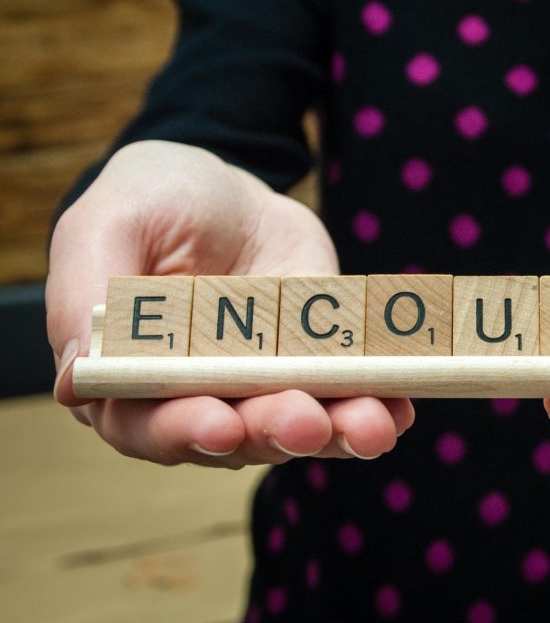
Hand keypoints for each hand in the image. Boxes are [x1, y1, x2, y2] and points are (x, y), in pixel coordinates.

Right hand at [47, 140, 412, 467]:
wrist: (227, 186)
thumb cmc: (153, 202)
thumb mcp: (108, 223)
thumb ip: (85, 292)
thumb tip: (76, 377)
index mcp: (132, 378)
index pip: (147, 425)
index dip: (182, 432)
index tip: (220, 424)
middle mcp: (198, 396)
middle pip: (235, 436)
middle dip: (273, 432)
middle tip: (305, 421)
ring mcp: (265, 386)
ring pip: (298, 425)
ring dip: (336, 430)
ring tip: (372, 424)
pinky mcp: (316, 366)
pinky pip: (348, 394)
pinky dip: (377, 403)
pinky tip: (399, 407)